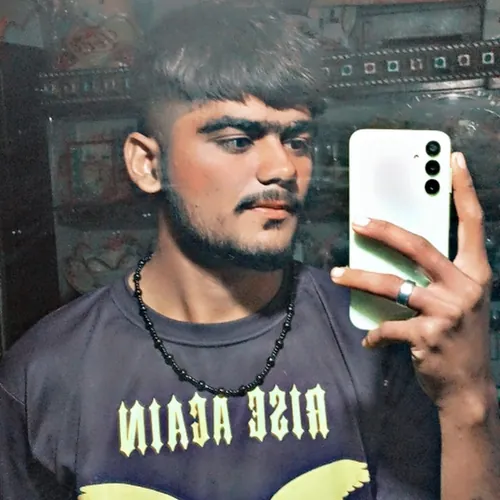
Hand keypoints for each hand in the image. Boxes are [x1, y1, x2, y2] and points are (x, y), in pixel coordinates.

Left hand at [330, 152, 494, 410]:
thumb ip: (436, 274)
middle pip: (419, 246)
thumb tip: (393, 249)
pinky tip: (368, 338)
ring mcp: (448, 311)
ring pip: (392, 285)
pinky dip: (374, 333)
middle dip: (385, 230)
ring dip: (358, 278)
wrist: (467, 387)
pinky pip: (387, 326)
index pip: (471, 222)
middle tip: (358, 220)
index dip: (463, 189)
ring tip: (335, 275)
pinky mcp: (427, 335)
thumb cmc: (459, 335)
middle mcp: (465, 287)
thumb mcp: (459, 299)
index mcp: (476, 272)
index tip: (451, 159)